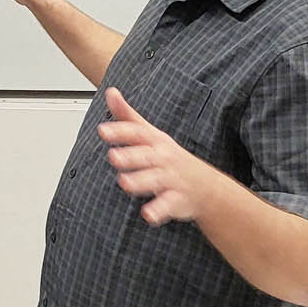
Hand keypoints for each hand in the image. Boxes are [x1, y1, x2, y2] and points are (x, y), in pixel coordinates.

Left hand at [95, 88, 223, 226]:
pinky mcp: (176, 199)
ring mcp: (171, 179)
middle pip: (145, 156)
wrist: (205, 186)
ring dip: (140, 182)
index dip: (120, 131)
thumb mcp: (150, 133)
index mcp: (154, 141)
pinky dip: (158, 210)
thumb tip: (110, 91)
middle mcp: (163, 158)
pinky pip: (167, 205)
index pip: (137, 133)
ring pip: (154, 180)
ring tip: (125, 183)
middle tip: (113, 157)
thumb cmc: (169, 157)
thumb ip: (127, 115)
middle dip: (130, 156)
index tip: (102, 130)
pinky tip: (148, 215)